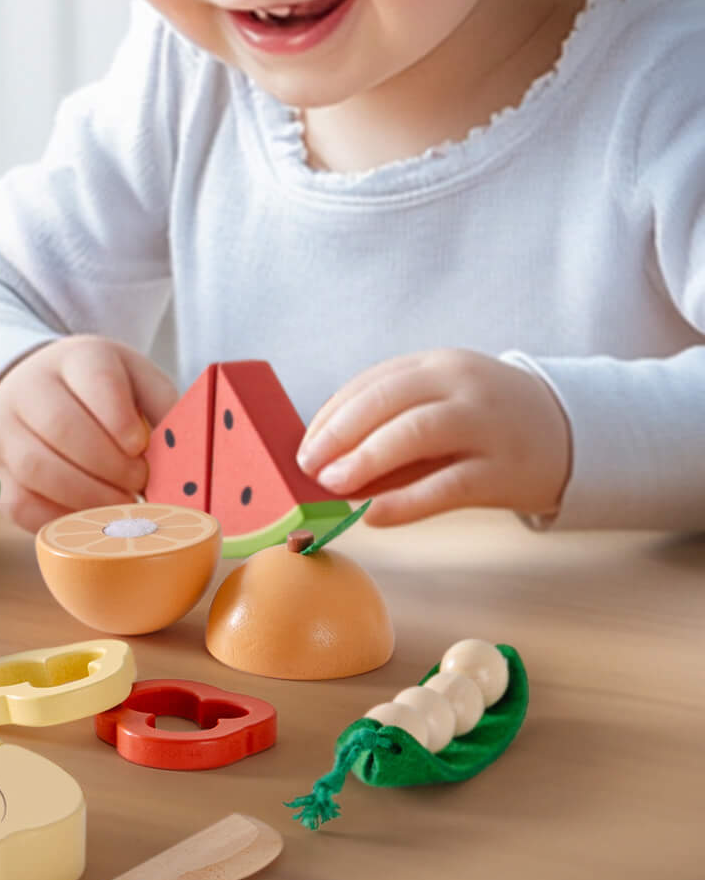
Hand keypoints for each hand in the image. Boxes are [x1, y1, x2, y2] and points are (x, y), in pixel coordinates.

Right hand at [0, 336, 177, 532]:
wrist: (33, 390)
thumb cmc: (98, 393)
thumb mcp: (135, 381)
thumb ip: (164, 408)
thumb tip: (185, 456)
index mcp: (74, 357)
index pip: (94, 378)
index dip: (120, 418)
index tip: (141, 445)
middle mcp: (28, 387)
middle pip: (61, 426)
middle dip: (110, 465)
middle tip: (138, 483)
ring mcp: (3, 429)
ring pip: (36, 467)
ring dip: (87, 495)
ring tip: (119, 503)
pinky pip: (20, 503)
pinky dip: (59, 518)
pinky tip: (89, 518)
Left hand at [297, 350, 571, 525]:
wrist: (574, 433)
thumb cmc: (487, 421)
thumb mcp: (444, 401)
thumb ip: (394, 421)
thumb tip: (328, 458)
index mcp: (439, 365)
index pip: (372, 382)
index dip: (332, 415)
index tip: (304, 445)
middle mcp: (462, 387)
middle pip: (389, 401)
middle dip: (340, 434)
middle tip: (310, 466)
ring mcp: (487, 426)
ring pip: (417, 434)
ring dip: (366, 459)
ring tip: (333, 485)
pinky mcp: (505, 470)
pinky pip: (447, 486)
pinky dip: (405, 501)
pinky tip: (374, 514)